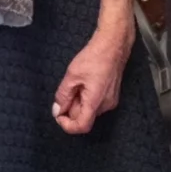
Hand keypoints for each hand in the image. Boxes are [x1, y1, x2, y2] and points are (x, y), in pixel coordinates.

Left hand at [53, 13, 135, 135]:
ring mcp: (111, 101)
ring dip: (79, 102)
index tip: (58, 114)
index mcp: (95, 102)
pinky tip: (85, 82)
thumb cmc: (94, 57)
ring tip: (77, 83)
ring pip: (89, 110)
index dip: (67, 125)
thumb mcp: (72, 75)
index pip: (82, 127)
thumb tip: (57, 110)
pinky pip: (96, 103)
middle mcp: (105, 105)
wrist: (113, 45)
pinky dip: (86, 97)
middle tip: (66, 90)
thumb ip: (63, 95)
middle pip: (84, 117)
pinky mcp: (112, 95)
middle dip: (71, 108)